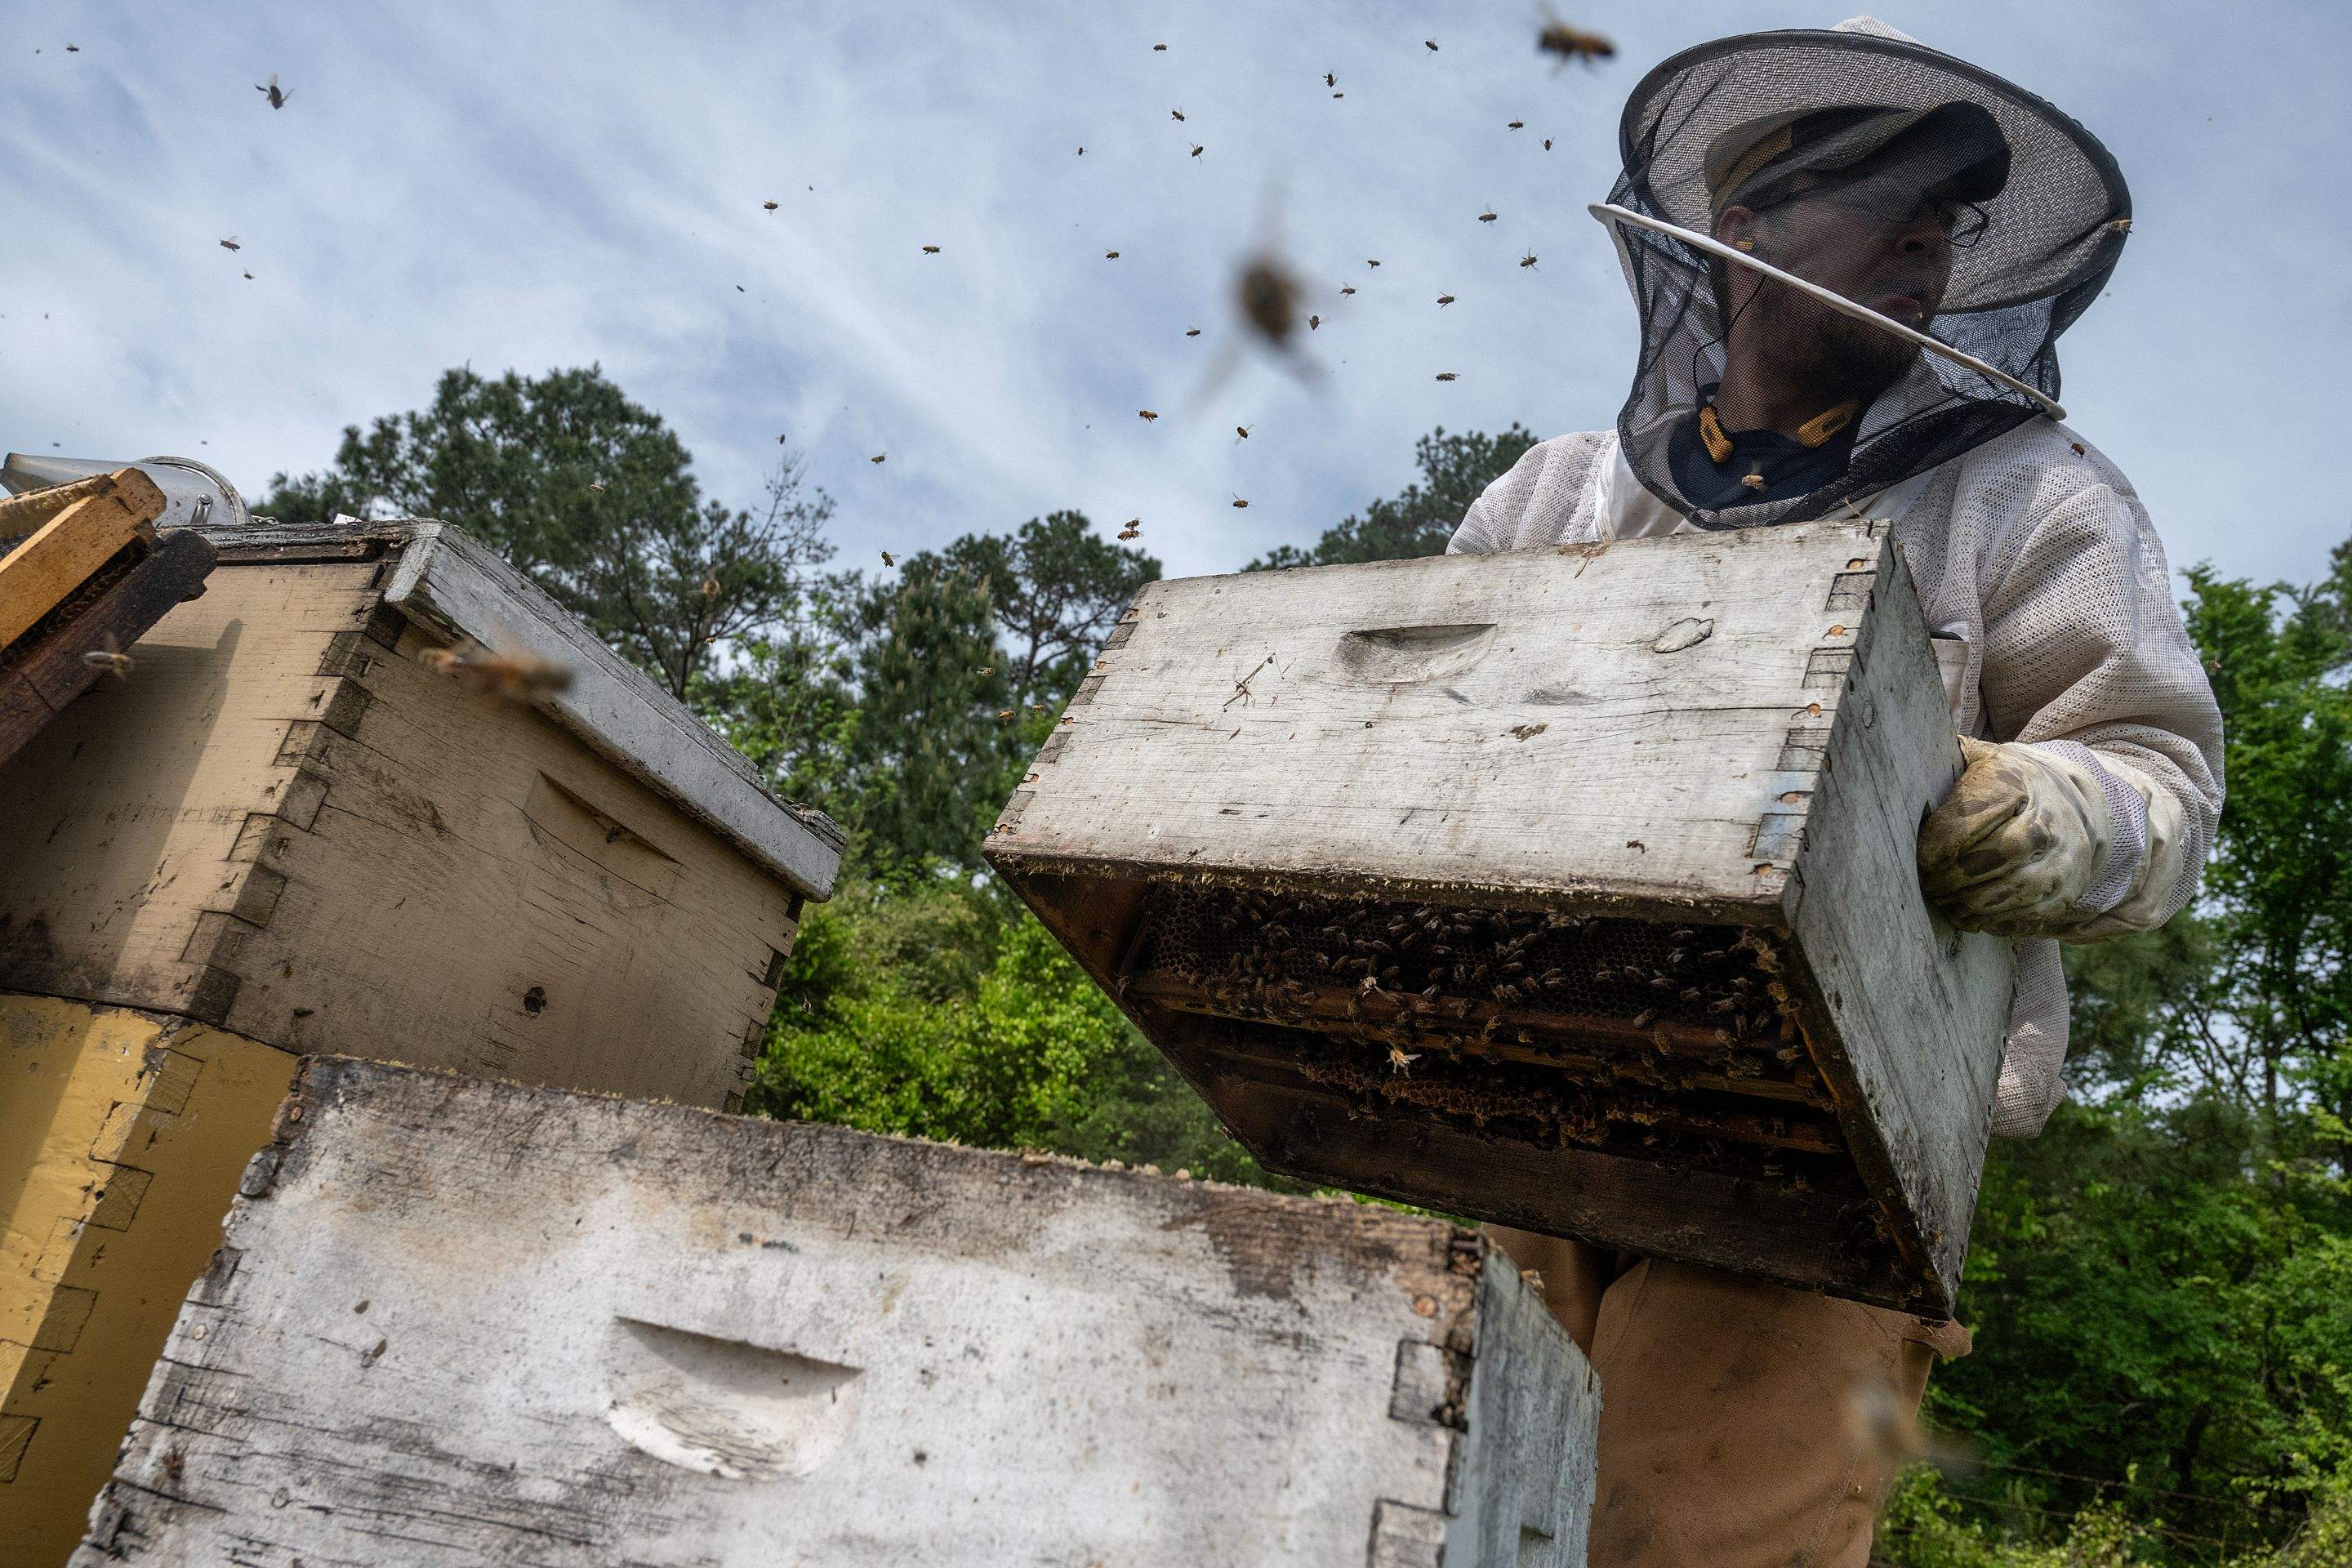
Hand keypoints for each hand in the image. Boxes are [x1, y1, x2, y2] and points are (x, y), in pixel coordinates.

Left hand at [1917, 737, 2111, 937]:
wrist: (2068, 798)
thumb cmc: (2003, 780)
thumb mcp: (1976, 758)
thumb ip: (1941, 762)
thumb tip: (1896, 767)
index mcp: (2019, 780)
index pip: (1978, 816)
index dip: (1942, 843)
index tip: (1920, 860)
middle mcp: (2050, 817)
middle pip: (2005, 853)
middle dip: (1959, 877)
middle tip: (1929, 886)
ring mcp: (2066, 855)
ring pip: (2023, 889)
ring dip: (1976, 905)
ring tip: (1947, 906)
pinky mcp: (2069, 887)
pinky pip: (2035, 913)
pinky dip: (1999, 922)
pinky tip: (1972, 919)